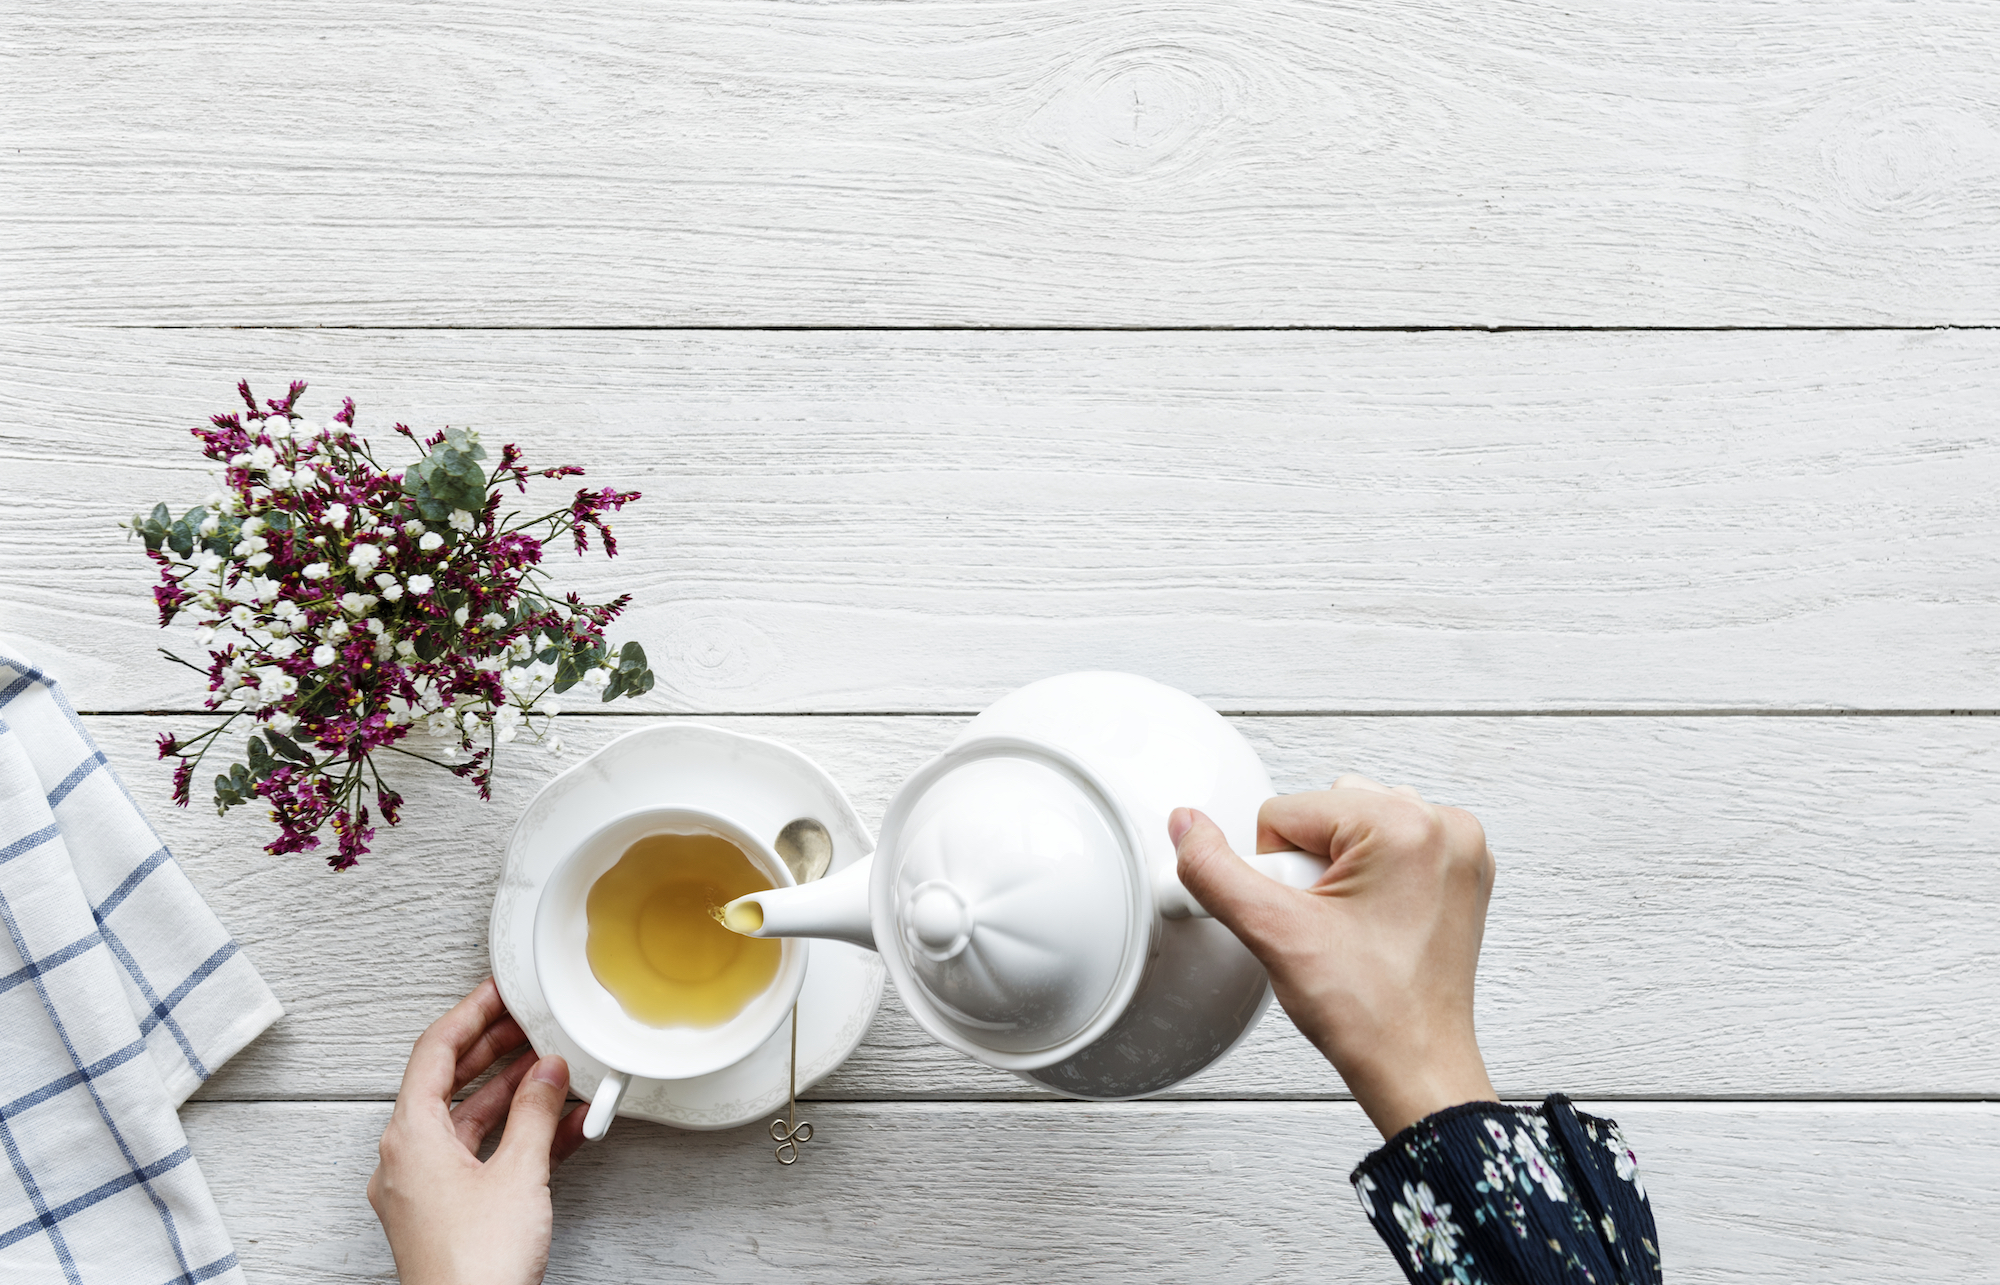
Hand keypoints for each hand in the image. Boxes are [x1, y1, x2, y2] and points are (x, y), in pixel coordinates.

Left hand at [367, 979, 588, 1284]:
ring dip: (512, 1093)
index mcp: (409, 1137)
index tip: (497, 992)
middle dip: (494, 1050)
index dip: (469, 1014)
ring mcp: (425, 1188)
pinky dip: (516, 1136)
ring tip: (554, 1069)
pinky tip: (559, 1126)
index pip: (433, 1052)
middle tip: (529, 1023)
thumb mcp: (518, 1173)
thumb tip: (547, 1073)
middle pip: (448, 1082)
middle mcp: (408, 1158)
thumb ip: (536, 1112)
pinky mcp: (447, 1213)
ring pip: (468, 1120)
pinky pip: (480, 1156)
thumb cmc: (475, 1265)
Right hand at [1170, 775, 1496, 1137]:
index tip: (1306, 918)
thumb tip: (1187, 828)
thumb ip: (1215, 872)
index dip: (1276, 872)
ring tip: (1349, 928)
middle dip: (1307, 868)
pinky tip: (1369, 924)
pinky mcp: (1459, 871)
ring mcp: (1458, 848)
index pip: (1286, 810)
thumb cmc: (1374, 1016)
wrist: (1417, 1067)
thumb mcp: (1275, 934)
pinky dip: (1369, 877)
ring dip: (1336, 870)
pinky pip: (1388, 844)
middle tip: (1329, 926)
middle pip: (1323, 812)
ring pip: (1353, 826)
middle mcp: (1443, 826)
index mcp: (1406, 825)